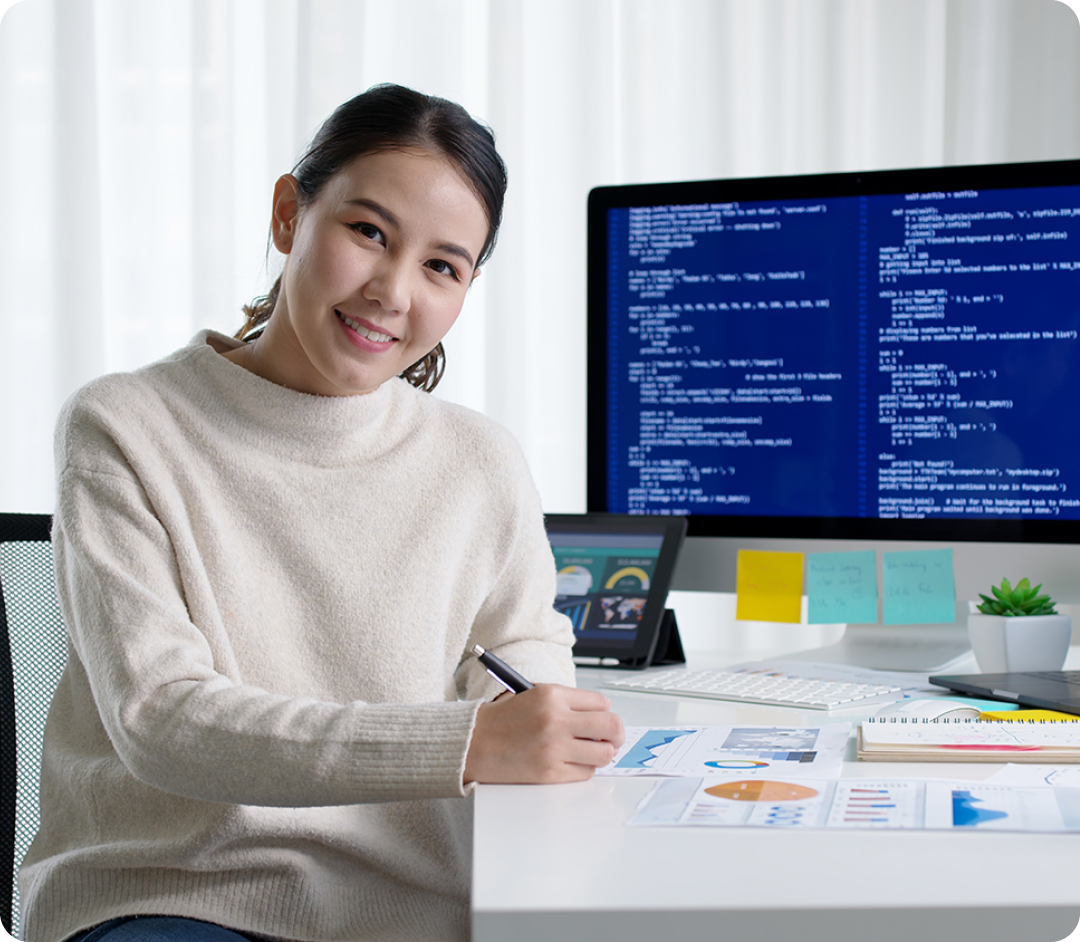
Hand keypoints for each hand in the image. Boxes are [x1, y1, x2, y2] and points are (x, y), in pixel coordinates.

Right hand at [463, 684, 624, 783]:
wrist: (472, 743)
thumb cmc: (501, 720)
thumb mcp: (533, 696)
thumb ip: (567, 703)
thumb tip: (599, 715)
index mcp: (551, 695)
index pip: (601, 703)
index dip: (604, 711)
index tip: (601, 717)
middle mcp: (556, 720)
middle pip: (611, 726)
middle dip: (616, 733)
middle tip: (611, 737)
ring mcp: (554, 748)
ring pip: (604, 753)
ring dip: (601, 752)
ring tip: (589, 750)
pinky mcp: (550, 772)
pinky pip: (586, 772)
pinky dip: (583, 768)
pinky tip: (570, 761)